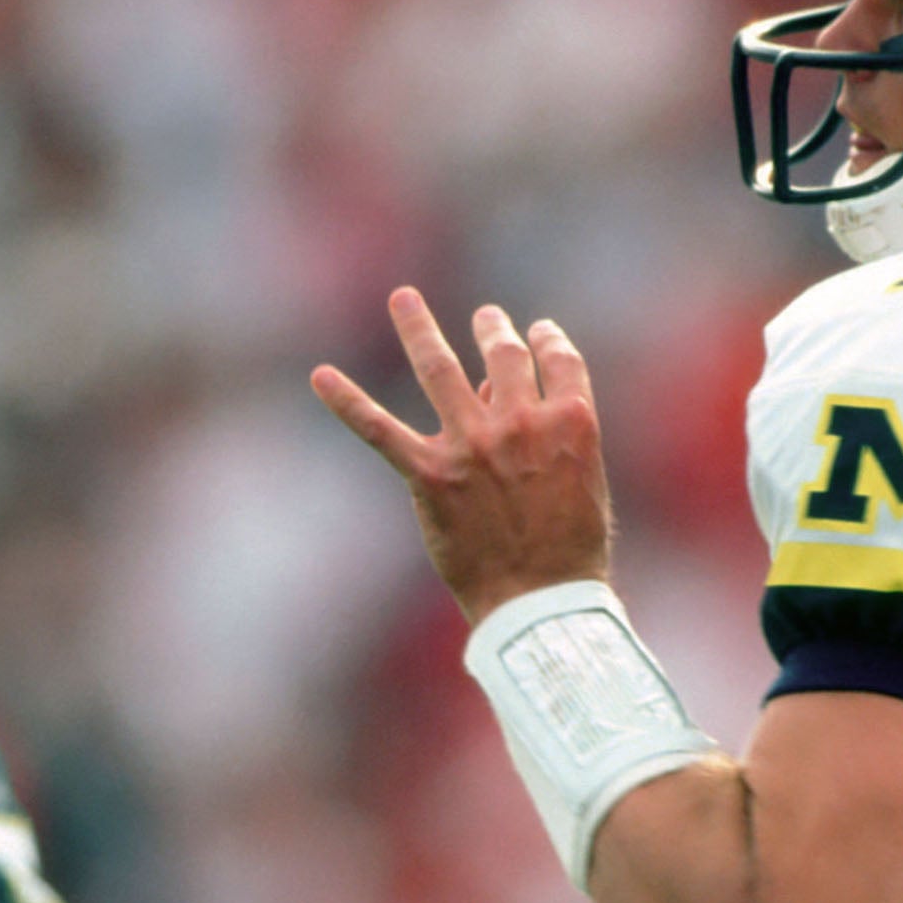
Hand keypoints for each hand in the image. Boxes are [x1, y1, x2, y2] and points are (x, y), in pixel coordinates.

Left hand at [312, 292, 615, 626]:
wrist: (540, 604)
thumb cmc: (572, 554)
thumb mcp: (582, 484)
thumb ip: (548, 435)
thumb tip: (497, 393)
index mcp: (571, 424)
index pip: (558, 360)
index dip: (547, 340)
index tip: (536, 333)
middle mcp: (520, 423)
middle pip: (503, 354)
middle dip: (493, 330)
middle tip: (486, 319)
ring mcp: (471, 445)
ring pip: (439, 368)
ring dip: (419, 328)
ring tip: (404, 299)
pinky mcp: (430, 475)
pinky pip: (379, 430)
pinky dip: (346, 401)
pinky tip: (320, 376)